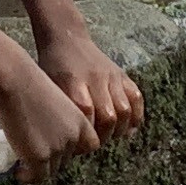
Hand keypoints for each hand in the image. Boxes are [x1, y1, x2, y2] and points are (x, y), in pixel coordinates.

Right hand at [0, 59, 99, 178]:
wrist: (16, 79)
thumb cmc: (30, 82)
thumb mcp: (57, 101)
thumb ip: (59, 120)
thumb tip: (47, 134)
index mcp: (82, 122)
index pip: (89, 146)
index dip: (73, 148)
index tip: (57, 145)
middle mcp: (74, 138)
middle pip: (67, 159)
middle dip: (52, 157)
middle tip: (34, 151)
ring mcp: (58, 149)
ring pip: (51, 170)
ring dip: (39, 167)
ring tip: (24, 162)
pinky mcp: (39, 158)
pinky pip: (36, 177)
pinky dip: (27, 177)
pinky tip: (18, 172)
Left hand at [34, 18, 142, 143]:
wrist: (67, 38)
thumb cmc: (53, 66)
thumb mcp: (49, 86)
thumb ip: (60, 109)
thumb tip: (66, 140)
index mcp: (73, 82)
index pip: (86, 113)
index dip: (86, 134)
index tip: (80, 146)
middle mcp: (95, 79)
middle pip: (109, 116)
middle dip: (104, 136)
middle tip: (96, 143)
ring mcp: (111, 76)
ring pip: (125, 110)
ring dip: (120, 129)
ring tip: (111, 136)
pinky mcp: (122, 75)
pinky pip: (137, 97)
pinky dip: (136, 115)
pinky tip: (128, 127)